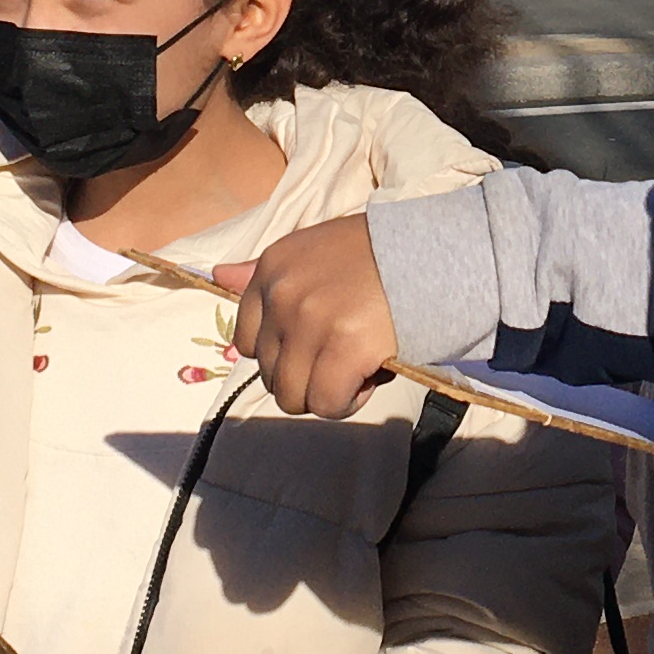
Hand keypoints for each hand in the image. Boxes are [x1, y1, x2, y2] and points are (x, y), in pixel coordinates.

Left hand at [224, 222, 400, 419]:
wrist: (435, 253)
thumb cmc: (379, 255)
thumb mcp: (313, 250)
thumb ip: (263, 271)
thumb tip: (219, 275)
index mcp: (273, 268)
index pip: (246, 341)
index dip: (284, 353)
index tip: (317, 345)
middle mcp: (284, 294)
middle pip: (272, 374)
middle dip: (308, 375)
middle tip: (346, 355)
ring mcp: (311, 322)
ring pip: (294, 396)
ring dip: (327, 392)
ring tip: (357, 367)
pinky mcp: (344, 348)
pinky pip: (328, 403)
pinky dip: (348, 400)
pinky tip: (370, 375)